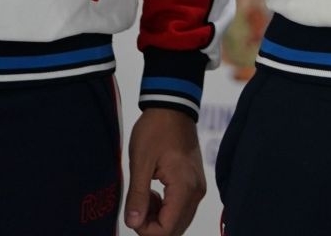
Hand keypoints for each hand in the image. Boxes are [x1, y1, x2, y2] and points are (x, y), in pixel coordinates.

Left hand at [125, 107, 206, 235]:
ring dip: (159, 218)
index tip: (132, 215)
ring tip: (144, 197)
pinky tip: (154, 194)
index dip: (146, 230)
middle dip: (152, 226)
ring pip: (179, 221)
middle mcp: (196, 192)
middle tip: (136, 206)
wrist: (172, 107)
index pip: (167, 230)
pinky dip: (166, 209)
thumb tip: (133, 223)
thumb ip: (137, 196)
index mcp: (184, 188)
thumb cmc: (156, 130)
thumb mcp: (140, 163)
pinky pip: (182, 208)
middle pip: (175, 229)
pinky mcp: (195, 183)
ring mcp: (198, 188)